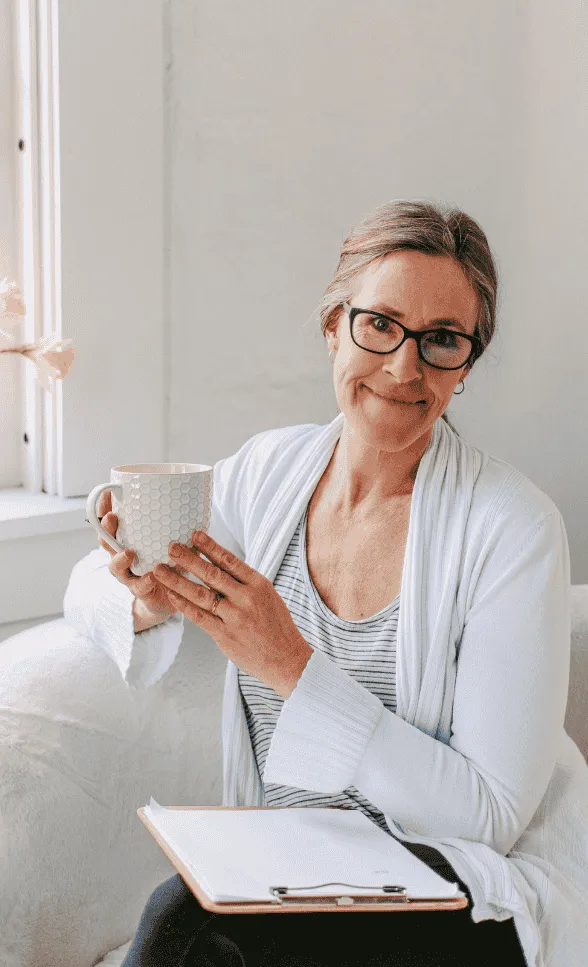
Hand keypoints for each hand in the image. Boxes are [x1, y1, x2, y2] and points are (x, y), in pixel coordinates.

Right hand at [96, 488, 177, 627]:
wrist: (170, 598)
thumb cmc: (169, 563)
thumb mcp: (172, 541)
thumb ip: (177, 526)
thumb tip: (194, 501)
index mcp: (127, 541)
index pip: (111, 522)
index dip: (105, 508)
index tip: (107, 492)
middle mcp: (122, 557)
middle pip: (106, 542)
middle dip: (106, 530)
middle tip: (112, 518)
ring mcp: (129, 575)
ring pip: (115, 567)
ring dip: (120, 559)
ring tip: (128, 553)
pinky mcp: (140, 592)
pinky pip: (139, 587)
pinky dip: (144, 582)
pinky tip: (151, 576)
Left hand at [151, 530, 313, 697]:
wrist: (287, 658)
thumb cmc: (277, 625)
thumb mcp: (268, 596)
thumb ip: (245, 582)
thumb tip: (220, 565)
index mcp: (258, 584)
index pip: (230, 560)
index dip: (210, 546)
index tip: (194, 534)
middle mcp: (246, 598)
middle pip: (212, 574)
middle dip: (189, 559)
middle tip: (171, 547)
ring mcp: (234, 617)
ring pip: (200, 594)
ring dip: (177, 580)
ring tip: (160, 570)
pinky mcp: (224, 635)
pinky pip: (199, 617)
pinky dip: (183, 605)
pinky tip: (171, 595)